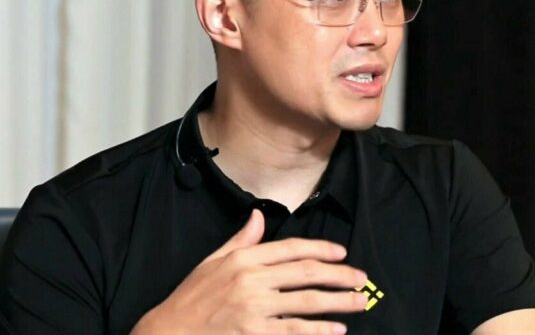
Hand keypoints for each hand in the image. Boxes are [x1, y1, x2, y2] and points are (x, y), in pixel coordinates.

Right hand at [131, 209, 366, 333]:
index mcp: (244, 259)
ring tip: (358, 302)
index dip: (322, 249)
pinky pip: (294, 332)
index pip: (293, 248)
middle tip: (362, 279)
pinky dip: (318, 331)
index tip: (342, 253)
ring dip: (337, 303)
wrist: (168, 332)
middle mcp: (252, 281)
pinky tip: (336, 331)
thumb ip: (241, 240)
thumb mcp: (212, 261)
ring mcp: (254, 310)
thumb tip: (259, 215)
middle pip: (307, 273)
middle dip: (339, 275)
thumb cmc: (191, 298)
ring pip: (306, 303)